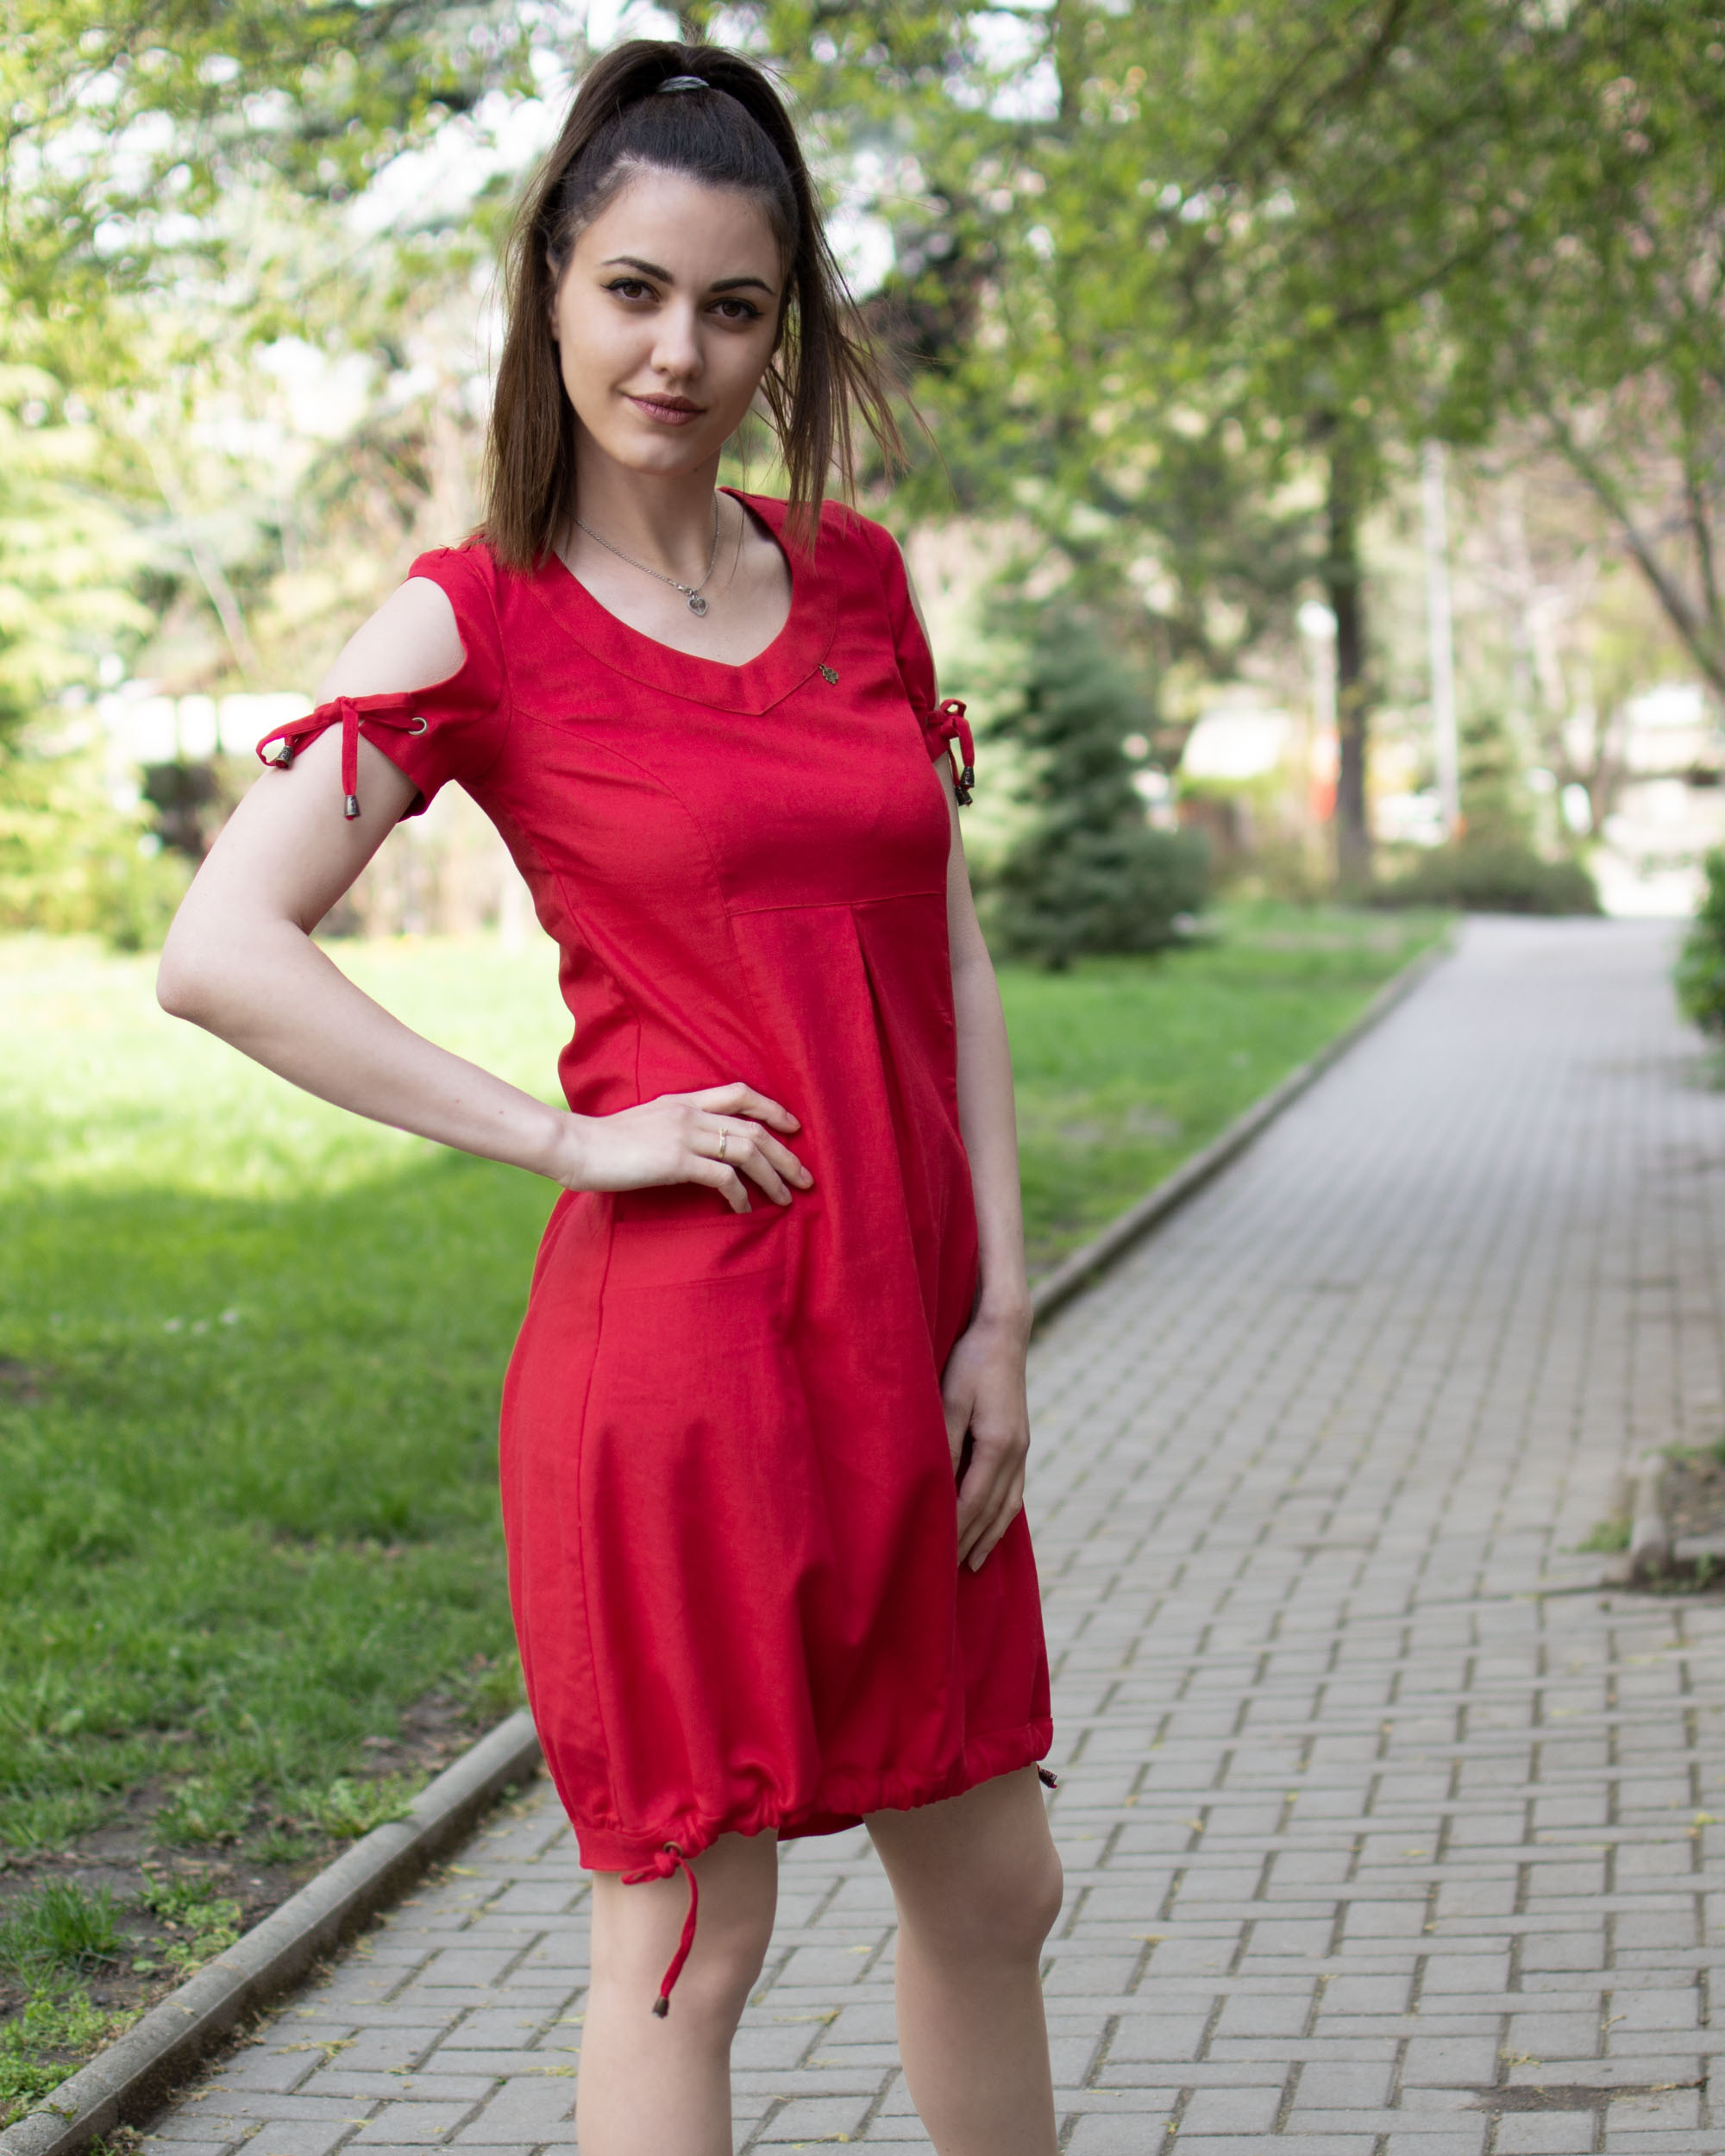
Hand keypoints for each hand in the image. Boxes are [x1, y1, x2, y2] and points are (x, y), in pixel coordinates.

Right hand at [549, 1082, 810, 1213]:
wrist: (574, 1146)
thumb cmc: (603, 1144)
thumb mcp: (645, 1126)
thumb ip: (673, 1130)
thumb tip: (696, 1152)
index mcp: (683, 1101)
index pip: (739, 1093)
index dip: (772, 1108)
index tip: (793, 1127)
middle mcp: (689, 1113)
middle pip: (754, 1127)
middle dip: (786, 1154)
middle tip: (805, 1178)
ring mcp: (684, 1135)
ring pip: (746, 1150)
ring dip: (773, 1177)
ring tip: (787, 1199)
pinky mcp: (676, 1160)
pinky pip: (724, 1177)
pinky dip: (741, 1195)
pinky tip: (746, 1210)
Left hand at [942, 1307, 1032, 1570]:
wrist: (1004, 1331)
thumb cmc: (970, 1360)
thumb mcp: (950, 1398)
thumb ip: (945, 1441)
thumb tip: (936, 1484)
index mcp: (998, 1445)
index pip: (972, 1503)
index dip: (954, 1533)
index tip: (934, 1559)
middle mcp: (1015, 1452)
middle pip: (991, 1512)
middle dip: (969, 1544)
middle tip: (946, 1577)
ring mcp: (1022, 1448)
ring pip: (1007, 1506)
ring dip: (989, 1536)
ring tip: (972, 1564)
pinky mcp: (1020, 1441)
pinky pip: (1013, 1491)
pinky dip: (1002, 1516)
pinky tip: (993, 1526)